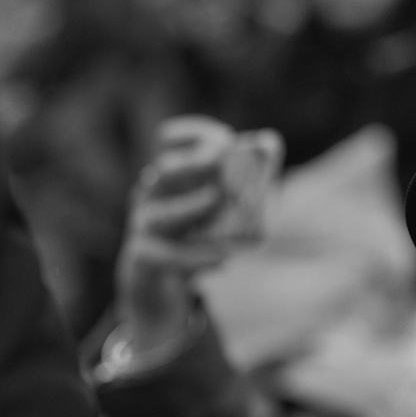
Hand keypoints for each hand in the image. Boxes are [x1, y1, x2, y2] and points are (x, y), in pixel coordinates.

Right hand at [114, 116, 234, 358]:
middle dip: (191, 165)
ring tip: (216, 200)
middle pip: (164, 174)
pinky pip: (168, 257)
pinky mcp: (144, 258)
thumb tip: (271, 144)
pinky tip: (223, 259)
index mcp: (170, 176)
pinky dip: (196, 258)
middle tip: (218, 162)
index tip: (221, 136)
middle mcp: (151, 196)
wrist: (158, 283)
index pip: (169, 142)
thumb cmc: (194, 237)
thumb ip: (246, 181)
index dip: (192, 133)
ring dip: (191, 207)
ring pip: (162, 216)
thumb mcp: (219, 209)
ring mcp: (144, 227)